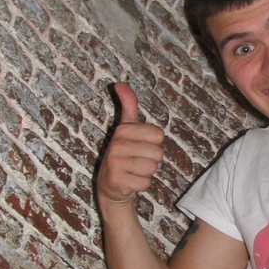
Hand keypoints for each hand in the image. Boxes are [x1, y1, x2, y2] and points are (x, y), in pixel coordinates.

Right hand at [97, 83, 164, 208]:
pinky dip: (141, 184)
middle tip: (137, 161)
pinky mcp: (117, 181)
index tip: (139, 145)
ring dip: (146, 172)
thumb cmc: (123, 154)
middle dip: (152, 160)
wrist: (109, 185)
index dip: (153, 143)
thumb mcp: (125, 129)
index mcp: (122, 130)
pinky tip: (130, 182)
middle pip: (158, 153)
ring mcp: (115, 163)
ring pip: (152, 168)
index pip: (159, 135)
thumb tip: (119, 83)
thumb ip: (128, 106)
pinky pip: (146, 183)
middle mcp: (116, 145)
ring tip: (133, 171)